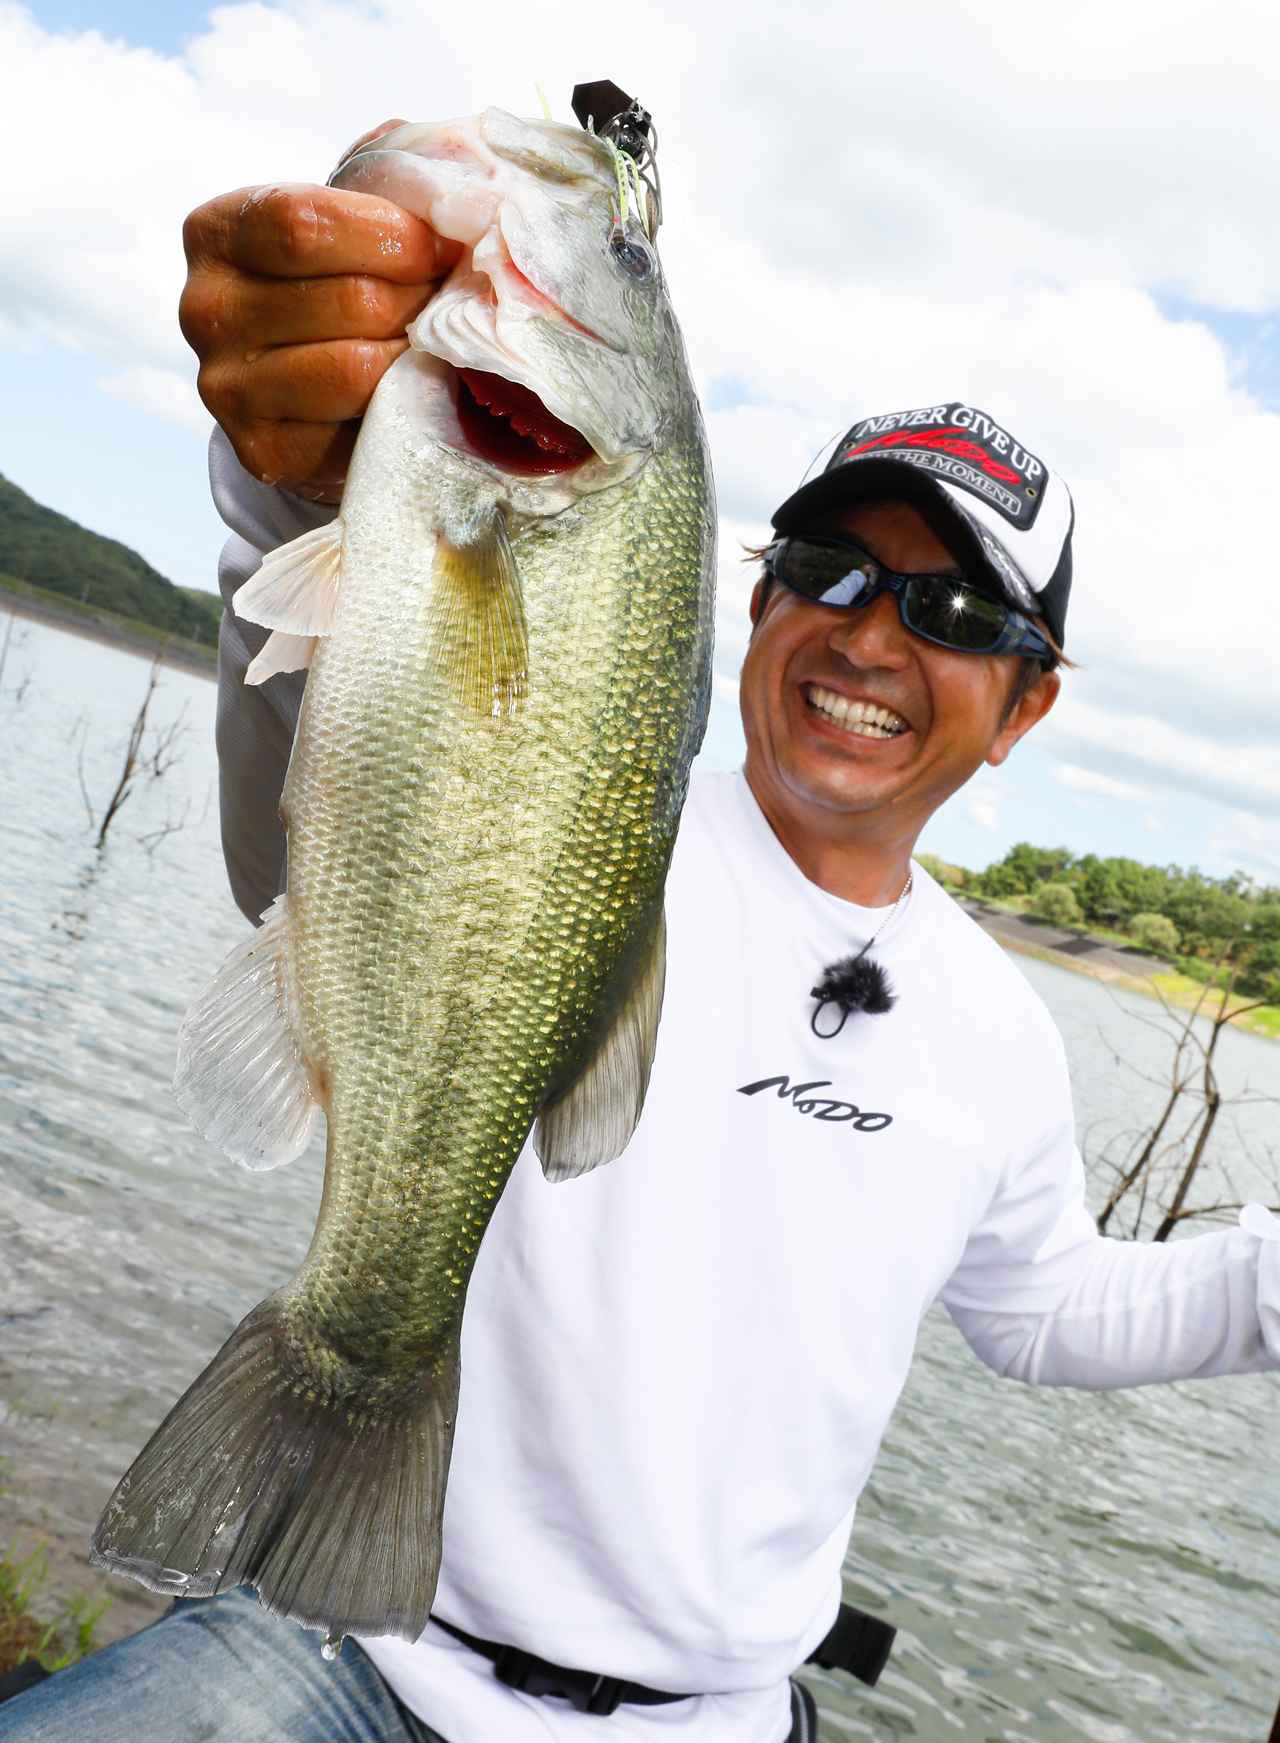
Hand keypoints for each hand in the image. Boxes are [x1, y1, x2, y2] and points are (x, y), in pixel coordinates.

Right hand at [179, 120, 460, 502]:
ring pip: (354, 370)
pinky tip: (406, 389)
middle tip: (448, 303)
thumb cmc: (333, 282)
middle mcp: (206, 311)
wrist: (301, 383)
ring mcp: (226, 389)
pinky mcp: (261, 451)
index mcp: (215, 233)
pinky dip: (397, 407)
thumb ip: (386, 197)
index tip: (443, 247)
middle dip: (418, 299)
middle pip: (346, 300)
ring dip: (413, 354)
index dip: (392, 235)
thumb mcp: (340, 221)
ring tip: (430, 342)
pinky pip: (355, 428)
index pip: (303, 224)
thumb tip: (467, 199)